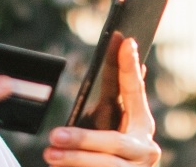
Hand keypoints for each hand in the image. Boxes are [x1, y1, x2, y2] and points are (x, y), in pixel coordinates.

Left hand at [43, 38, 160, 166]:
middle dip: (83, 139)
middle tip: (54, 135)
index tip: (125, 41)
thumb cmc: (107, 152)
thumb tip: (124, 48)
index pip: (135, 91)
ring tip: (50, 155)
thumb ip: (112, 96)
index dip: (130, 67)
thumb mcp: (106, 124)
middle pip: (114, 141)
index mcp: (142, 124)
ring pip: (107, 165)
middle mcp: (146, 148)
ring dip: (75, 159)